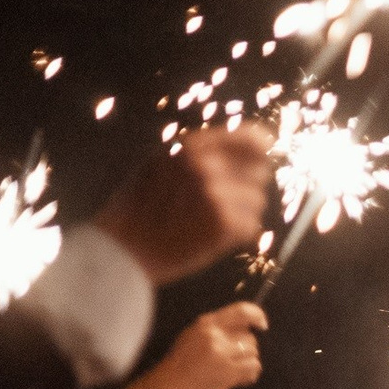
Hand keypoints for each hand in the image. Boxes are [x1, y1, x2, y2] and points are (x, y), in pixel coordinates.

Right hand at [93, 124, 273, 285]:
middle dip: (244, 185)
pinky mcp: (224, 224)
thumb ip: (204, 152)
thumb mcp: (163, 163)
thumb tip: (262, 140)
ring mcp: (217, 194)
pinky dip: (236, 234)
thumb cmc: (144, 207)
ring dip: (240, 212)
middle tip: (215, 202)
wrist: (125, 250)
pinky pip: (251, 226)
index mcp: (190, 146)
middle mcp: (206, 165)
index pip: (252, 139)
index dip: (260, 151)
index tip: (263, 157)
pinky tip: (209, 235)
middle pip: (260, 171)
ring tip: (206, 220)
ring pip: (257, 200)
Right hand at [112, 303, 267, 388]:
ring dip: (248, 362)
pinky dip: (251, 374)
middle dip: (246, 349)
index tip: (262, 325)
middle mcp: (216, 335)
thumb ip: (218, 330)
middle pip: (249, 337)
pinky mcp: (229, 371)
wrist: (170, 387)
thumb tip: (246, 329)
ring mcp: (222, 353)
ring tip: (234, 370)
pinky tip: (240, 378)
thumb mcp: (194, 336)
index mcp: (207, 323)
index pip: (242, 311)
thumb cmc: (182, 363)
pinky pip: (254, 367)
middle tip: (234, 359)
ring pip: (253, 352)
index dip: (257, 315)